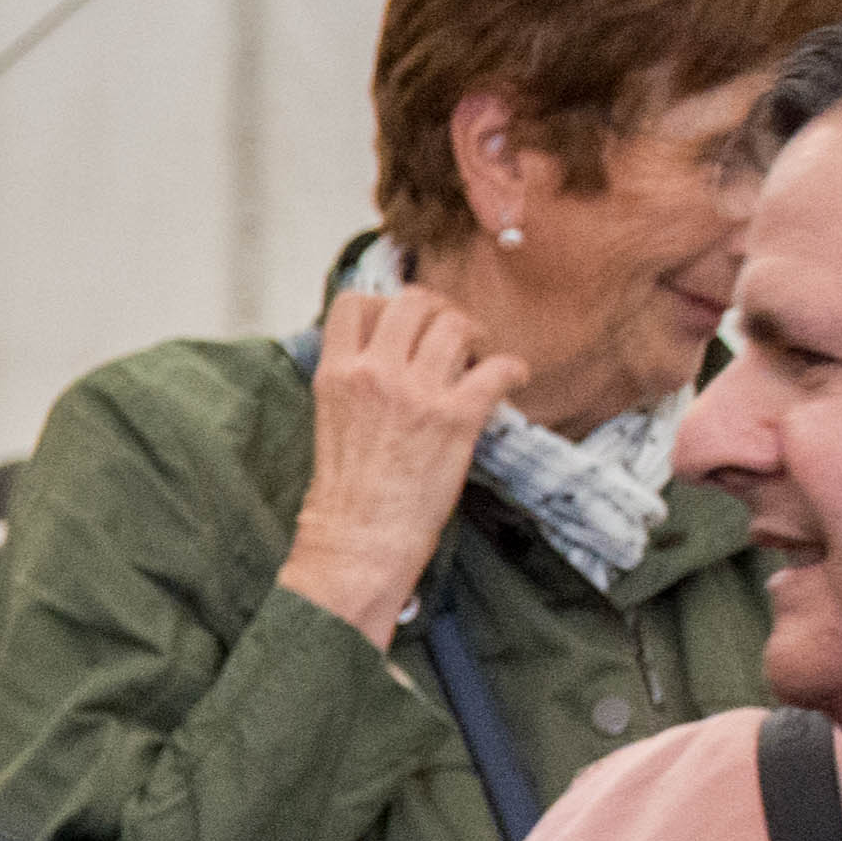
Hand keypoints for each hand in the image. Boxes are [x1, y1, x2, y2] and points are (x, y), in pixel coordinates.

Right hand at [282, 282, 523, 644]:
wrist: (359, 538)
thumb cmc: (345, 490)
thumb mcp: (329, 418)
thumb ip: (353, 379)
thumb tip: (387, 353)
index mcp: (336, 373)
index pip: (354, 302)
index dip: (383, 303)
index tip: (402, 324)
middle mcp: (374, 373)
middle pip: (411, 302)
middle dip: (437, 310)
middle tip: (451, 335)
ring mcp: (416, 392)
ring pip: (454, 324)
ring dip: (474, 334)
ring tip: (477, 357)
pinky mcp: (456, 416)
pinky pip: (499, 367)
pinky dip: (512, 369)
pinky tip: (511, 379)